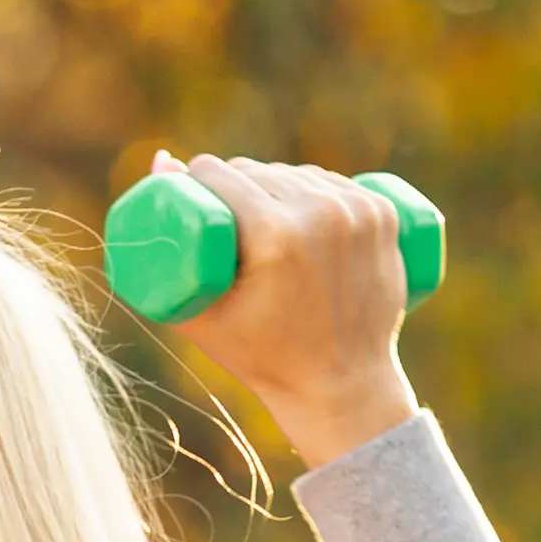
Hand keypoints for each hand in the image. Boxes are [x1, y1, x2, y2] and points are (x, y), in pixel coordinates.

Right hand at [156, 154, 423, 471]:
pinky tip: (300, 207)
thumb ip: (164, 248)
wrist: (342, 384)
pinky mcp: (382, 214)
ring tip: (260, 219)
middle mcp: (322, 215)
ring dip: (273, 185)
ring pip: (296, 173)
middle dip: (234, 185)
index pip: (222, 175)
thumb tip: (158, 157)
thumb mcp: (201, 312)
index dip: (197, 179)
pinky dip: (313, 189)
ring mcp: (358, 212)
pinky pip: (333, 182)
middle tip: (224, 219)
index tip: (189, 196)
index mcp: (275, 236)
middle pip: (258, 171)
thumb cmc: (261, 358)